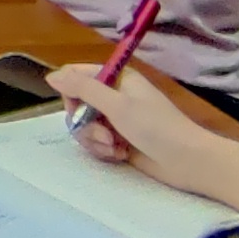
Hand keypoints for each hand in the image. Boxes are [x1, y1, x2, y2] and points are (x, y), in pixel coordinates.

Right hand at [52, 59, 231, 188]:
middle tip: (103, 135)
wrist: (188, 161)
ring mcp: (117, 120)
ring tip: (115, 149)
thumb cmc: (156, 127)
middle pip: (77, 104)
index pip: (77, 75)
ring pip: (85, 126)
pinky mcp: (120, 141)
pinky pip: (97, 142)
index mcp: (116, 79)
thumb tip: (51, 75)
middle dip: (85, 123)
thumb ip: (83, 89)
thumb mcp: (117, 105)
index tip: (76, 109)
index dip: (71, 93)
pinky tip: (120, 156)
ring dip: (95, 140)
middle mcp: (114, 96)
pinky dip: (104, 150)